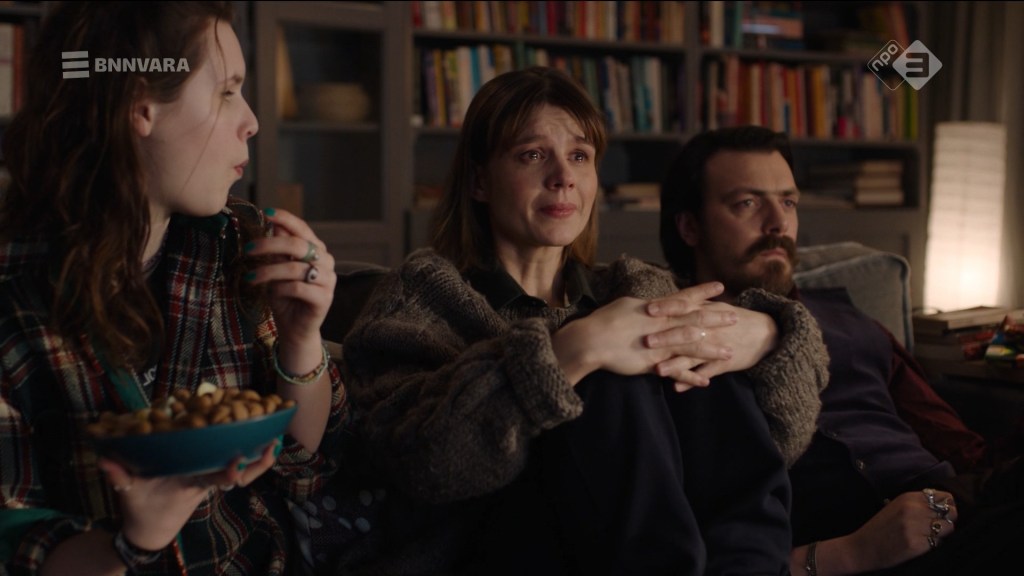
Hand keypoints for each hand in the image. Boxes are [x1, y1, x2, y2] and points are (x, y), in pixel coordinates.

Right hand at [98, 438, 279, 550]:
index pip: (214, 478)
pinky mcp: (206, 470)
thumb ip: (119, 476)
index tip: (238, 462)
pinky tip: (262, 433)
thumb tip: (104, 459)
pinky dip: (247, 451)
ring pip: (240, 467)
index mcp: (191, 484)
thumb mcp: (128, 493)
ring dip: (259, 455)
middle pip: (238, 472)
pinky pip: (230, 460)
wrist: (149, 528)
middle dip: (256, 462)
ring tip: (276, 435)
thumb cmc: (141, 509)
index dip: (229, 472)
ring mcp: (208, 474)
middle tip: (273, 443)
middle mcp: (205, 478)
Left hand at [244, 208, 335, 355]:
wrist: (295, 328)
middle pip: (298, 245)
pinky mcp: (325, 298)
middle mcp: (326, 261)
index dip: (285, 219)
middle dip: (269, 245)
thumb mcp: (277, 269)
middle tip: (247, 249)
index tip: (265, 213)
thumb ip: (279, 249)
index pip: (302, 229)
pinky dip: (280, 289)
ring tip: (251, 277)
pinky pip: (297, 287)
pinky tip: (271, 293)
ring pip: (295, 268)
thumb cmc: (286, 296)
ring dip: (268, 271)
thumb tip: (272, 224)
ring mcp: (328, 280)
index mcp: (317, 250)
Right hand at [552, 283, 734, 388]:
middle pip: (695, 319)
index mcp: (656, 308)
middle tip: (737, 316)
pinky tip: (706, 381)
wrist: (591, 340)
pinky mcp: (654, 362)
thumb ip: (645, 306)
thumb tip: (652, 304)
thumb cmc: (604, 320)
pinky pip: (678, 370)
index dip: (703, 292)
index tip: (721, 287)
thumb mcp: (627, 306)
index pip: (684, 297)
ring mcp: (660, 344)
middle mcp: (662, 324)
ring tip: (730, 352)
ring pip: (692, 345)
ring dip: (712, 349)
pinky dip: (692, 376)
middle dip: (717, 319)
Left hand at [644, 282, 762, 388]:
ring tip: (658, 370)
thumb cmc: (734, 318)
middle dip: (666, 337)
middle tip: (645, 341)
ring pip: (693, 356)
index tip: (647, 309)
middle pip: (686, 332)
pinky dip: (692, 381)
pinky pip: (705, 373)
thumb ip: (693, 304)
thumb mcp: (715, 306)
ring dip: (675, 364)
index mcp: (706, 312)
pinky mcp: (723, 363)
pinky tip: (677, 388)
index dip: (666, 308)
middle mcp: (709, 329)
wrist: (764, 333)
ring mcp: (716, 347)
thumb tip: (666, 301)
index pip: (684, 307)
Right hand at [840, 489, 957, 571]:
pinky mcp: (917, 544)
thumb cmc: (880, 528)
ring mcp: (915, 527)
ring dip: (942, 534)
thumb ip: (918, 504)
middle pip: (951, 512)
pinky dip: (935, 545)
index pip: (945, 497)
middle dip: (947, 521)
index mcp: (908, 497)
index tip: (941, 514)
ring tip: (929, 537)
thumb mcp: (896, 506)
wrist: (862, 547)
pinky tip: (921, 545)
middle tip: (936, 528)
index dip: (948, 506)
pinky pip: (939, 543)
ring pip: (948, 528)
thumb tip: (945, 506)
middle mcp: (913, 509)